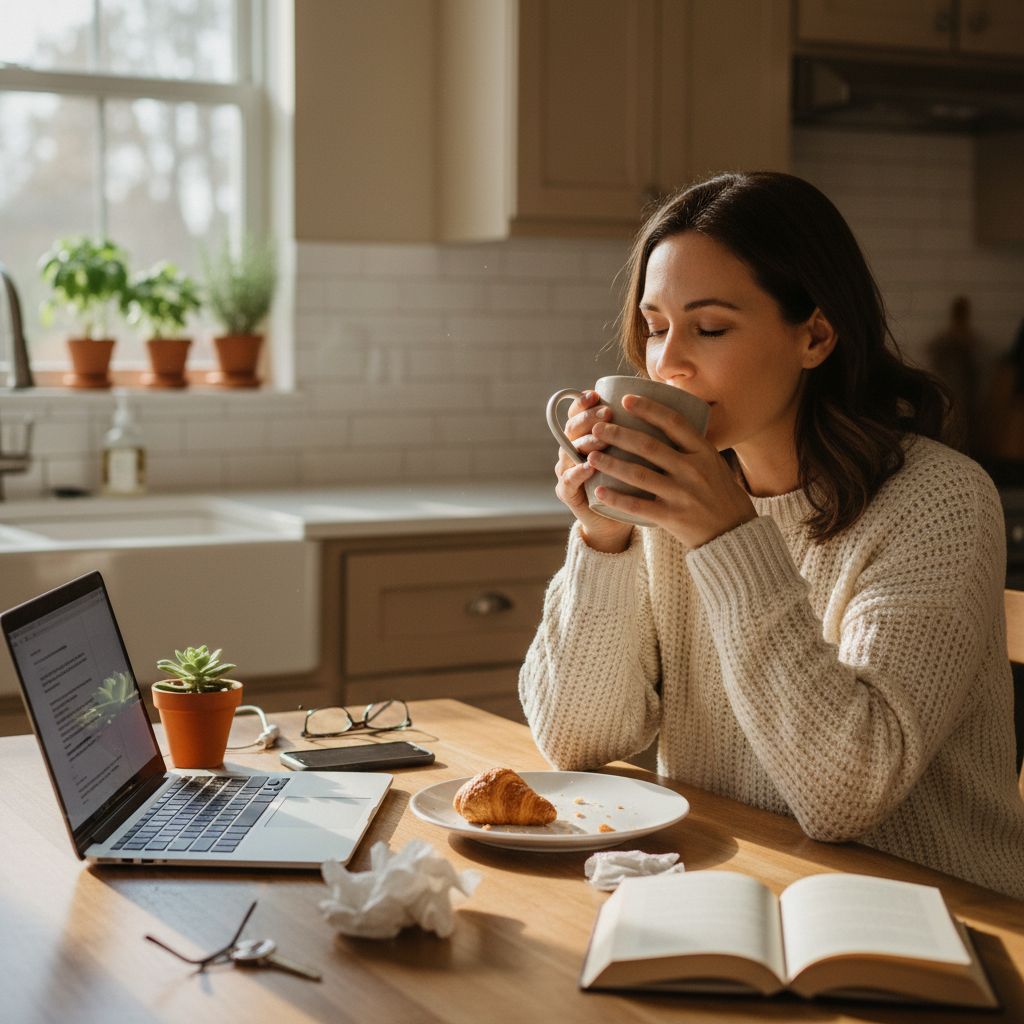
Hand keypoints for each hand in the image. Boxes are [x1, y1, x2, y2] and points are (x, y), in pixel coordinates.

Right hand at [553, 390, 634, 552]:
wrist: (620, 521)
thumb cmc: (636, 484)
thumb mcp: (644, 456)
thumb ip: (650, 432)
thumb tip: (679, 401)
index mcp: (588, 435)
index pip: (580, 412)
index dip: (584, 402)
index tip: (598, 394)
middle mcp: (574, 450)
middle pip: (572, 427)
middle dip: (588, 418)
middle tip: (607, 414)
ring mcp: (568, 470)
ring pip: (570, 451)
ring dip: (585, 442)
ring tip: (601, 439)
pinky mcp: (568, 493)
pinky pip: (568, 481)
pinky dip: (577, 473)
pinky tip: (588, 468)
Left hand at [587, 393, 755, 548]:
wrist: (734, 533)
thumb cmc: (720, 494)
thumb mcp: (713, 463)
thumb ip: (691, 446)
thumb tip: (665, 420)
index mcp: (704, 452)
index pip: (674, 422)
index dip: (648, 408)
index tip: (626, 399)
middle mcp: (693, 470)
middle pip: (649, 446)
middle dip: (618, 434)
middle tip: (597, 427)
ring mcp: (682, 494)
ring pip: (638, 474)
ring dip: (611, 463)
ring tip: (591, 455)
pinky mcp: (672, 517)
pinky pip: (638, 506)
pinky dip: (617, 498)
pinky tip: (599, 491)